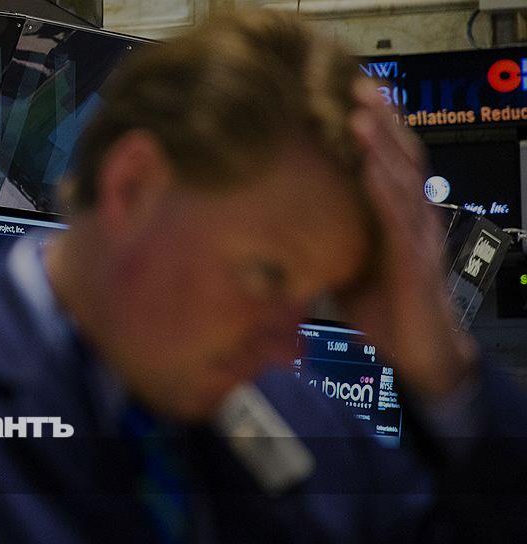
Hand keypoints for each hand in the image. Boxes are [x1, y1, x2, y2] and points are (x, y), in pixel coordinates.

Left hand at [338, 79, 477, 399]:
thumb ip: (327, 232)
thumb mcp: (347, 259)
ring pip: (403, 179)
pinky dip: (385, 189)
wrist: (417, 351)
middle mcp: (413, 216)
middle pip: (402, 156)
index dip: (376, 125)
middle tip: (358, 84)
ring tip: (361, 114)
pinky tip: (371, 167)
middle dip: (381, 119)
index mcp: (398, 213)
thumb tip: (281, 217)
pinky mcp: (416, 261)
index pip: (390, 159)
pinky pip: (400, 219)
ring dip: (382, 145)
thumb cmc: (381, 303)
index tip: (350, 93)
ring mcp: (418, 236)